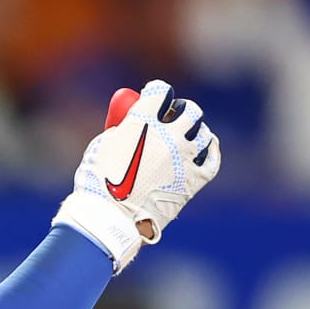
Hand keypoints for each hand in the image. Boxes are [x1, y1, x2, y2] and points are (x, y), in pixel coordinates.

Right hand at [52, 80, 220, 271]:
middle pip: (188, 110)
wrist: (111, 218)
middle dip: (181, 109)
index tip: (154, 94)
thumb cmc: (98, 183)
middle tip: (174, 114)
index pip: (160, 91)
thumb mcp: (102, 146)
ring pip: (202, 133)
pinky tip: (205, 148)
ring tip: (188, 135)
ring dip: (195, 130)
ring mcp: (185, 157)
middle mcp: (169, 135)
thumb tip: (133, 123)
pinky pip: (212, 159)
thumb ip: (122, 129)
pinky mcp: (195, 179)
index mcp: (143, 122)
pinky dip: (209, 150)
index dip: (157, 90)